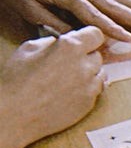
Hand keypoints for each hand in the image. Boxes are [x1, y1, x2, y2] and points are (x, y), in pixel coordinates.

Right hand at [0, 27, 105, 147]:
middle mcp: (84, 66)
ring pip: (100, 74)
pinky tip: (69, 90)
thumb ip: (50, 42)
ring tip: (68, 77)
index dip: (88, 37)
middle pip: (97, 56)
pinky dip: (87, 89)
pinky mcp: (88, 104)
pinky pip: (95, 91)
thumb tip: (59, 42)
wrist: (14, 113)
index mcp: (69, 47)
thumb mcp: (28, 49)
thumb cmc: (16, 81)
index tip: (83, 41)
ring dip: (89, 73)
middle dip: (85, 56)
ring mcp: (88, 87)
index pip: (96, 35)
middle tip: (68, 62)